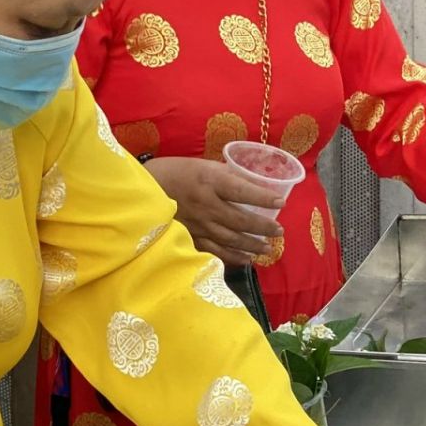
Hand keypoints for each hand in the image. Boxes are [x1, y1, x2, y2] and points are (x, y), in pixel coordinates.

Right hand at [145, 156, 282, 266]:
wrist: (144, 190)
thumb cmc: (176, 172)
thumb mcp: (203, 165)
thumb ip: (227, 176)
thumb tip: (254, 184)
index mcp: (209, 181)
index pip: (241, 191)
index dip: (263, 197)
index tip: (281, 202)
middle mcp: (206, 205)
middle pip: (240, 220)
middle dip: (263, 228)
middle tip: (279, 232)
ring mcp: (197, 225)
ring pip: (231, 239)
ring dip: (252, 245)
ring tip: (267, 249)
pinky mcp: (189, 238)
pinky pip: (215, 251)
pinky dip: (233, 257)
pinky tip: (246, 260)